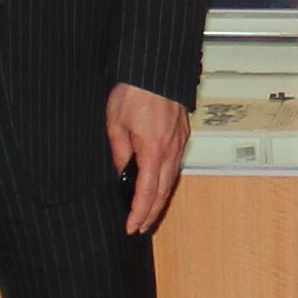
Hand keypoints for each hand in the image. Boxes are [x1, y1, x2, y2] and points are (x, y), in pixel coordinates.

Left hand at [108, 86, 194, 233]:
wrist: (155, 69)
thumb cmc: (134, 90)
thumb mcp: (115, 122)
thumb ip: (119, 151)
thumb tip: (121, 172)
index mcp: (152, 149)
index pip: (147, 192)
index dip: (139, 213)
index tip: (132, 227)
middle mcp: (170, 149)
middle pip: (163, 191)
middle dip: (152, 213)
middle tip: (140, 228)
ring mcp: (179, 142)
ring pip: (171, 179)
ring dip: (160, 199)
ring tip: (148, 212)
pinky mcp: (182, 134)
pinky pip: (175, 165)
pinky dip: (166, 181)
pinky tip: (159, 183)